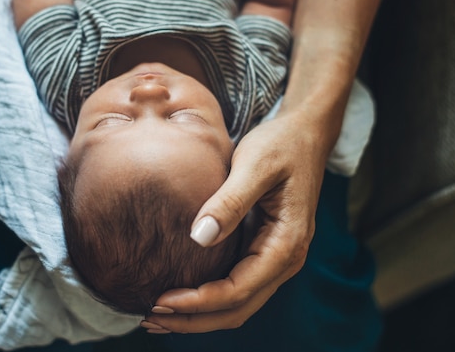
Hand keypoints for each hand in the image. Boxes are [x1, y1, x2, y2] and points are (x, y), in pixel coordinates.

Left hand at [143, 109, 330, 332]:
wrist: (304, 135)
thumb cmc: (281, 145)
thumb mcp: (255, 164)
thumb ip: (230, 201)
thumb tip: (199, 238)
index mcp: (286, 244)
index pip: (238, 290)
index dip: (198, 302)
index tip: (160, 299)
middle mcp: (285, 260)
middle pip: (237, 309)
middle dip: (194, 320)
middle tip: (149, 318)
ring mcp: (275, 259)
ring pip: (237, 305)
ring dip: (199, 315)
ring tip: (158, 314)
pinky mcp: (263, 251)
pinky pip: (236, 287)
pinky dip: (208, 298)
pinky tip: (181, 293)